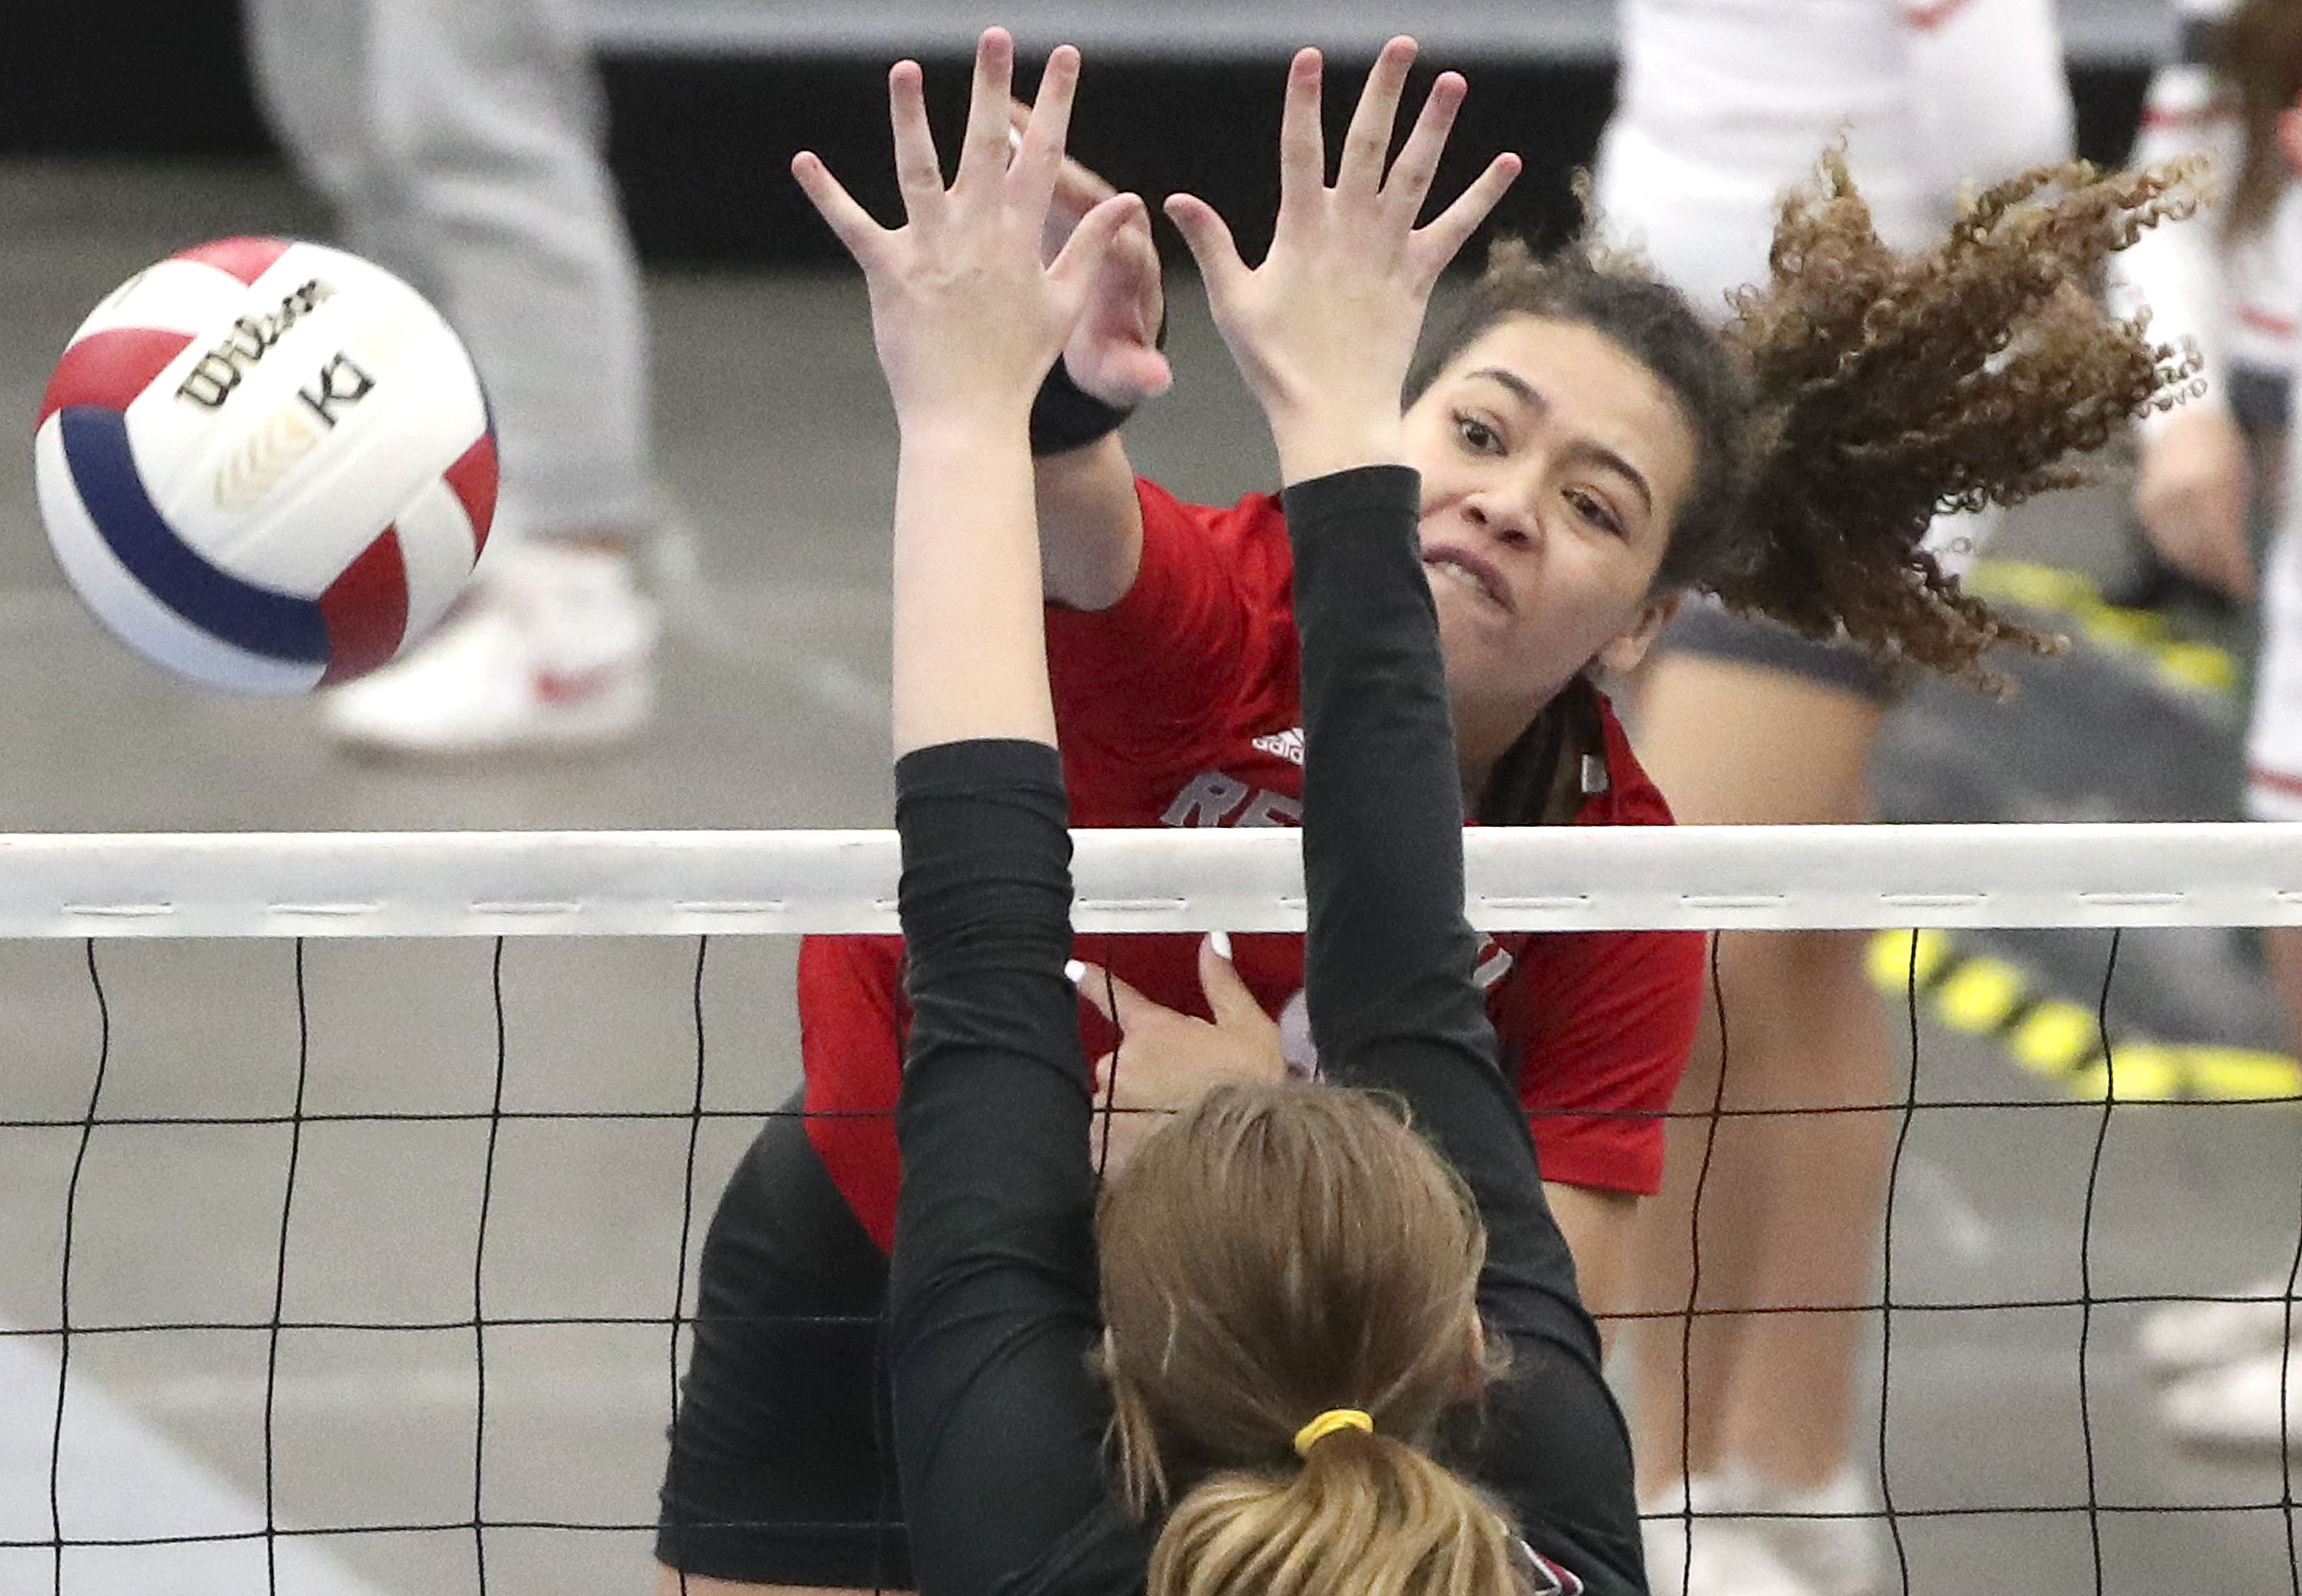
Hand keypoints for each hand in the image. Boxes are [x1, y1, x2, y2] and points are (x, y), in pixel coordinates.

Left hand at [792, 30, 1142, 430]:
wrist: (970, 417)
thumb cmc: (1018, 363)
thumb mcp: (1065, 302)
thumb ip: (1090, 246)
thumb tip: (1128, 201)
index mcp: (1021, 238)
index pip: (1044, 157)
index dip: (1057, 103)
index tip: (1065, 56)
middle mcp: (978, 235)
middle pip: (987, 147)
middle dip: (994, 87)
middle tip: (995, 35)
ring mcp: (932, 251)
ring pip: (918, 170)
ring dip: (910, 118)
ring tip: (904, 68)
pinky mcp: (890, 274)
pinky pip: (853, 226)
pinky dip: (826, 194)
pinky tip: (803, 161)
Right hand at [1007, 102, 1172, 409]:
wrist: (1106, 351)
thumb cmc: (1112, 362)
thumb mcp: (1121, 375)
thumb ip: (1136, 373)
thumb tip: (1157, 380)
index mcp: (1131, 276)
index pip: (1125, 248)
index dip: (1111, 232)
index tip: (1101, 210)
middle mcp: (1113, 236)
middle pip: (1093, 195)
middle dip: (1066, 163)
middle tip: (1036, 131)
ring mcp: (1085, 221)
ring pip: (1061, 177)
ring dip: (1035, 145)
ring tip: (1002, 107)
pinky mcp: (1060, 214)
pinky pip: (1038, 180)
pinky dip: (1016, 154)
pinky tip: (990, 119)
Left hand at [1072, 934, 1285, 1177]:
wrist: (1247, 1154)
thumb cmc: (1251, 1088)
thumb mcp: (1249, 1028)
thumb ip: (1223, 983)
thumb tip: (1212, 940)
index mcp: (1151, 1030)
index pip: (1114, 996)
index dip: (1092, 981)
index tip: (1072, 969)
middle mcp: (1120, 1063)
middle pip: (1118, 1062)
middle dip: (1140, 1076)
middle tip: (1178, 1099)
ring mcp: (1108, 1106)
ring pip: (1110, 1102)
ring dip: (1130, 1113)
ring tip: (1166, 1136)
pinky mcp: (1103, 1147)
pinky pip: (1102, 1140)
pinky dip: (1118, 1146)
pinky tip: (1146, 1158)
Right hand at [1161, 38, 1519, 482]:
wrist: (1332, 414)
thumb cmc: (1276, 364)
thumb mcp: (1233, 301)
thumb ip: (1212, 243)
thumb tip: (1174, 199)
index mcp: (1300, 230)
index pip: (1299, 149)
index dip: (1303, 101)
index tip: (1309, 56)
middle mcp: (1349, 229)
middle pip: (1368, 144)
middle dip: (1383, 91)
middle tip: (1401, 44)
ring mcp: (1389, 250)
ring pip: (1417, 174)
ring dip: (1436, 126)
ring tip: (1453, 81)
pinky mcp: (1419, 276)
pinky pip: (1457, 228)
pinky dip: (1483, 196)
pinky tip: (1510, 163)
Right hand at [2136, 405, 2253, 597]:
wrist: (2182, 415)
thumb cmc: (2224, 440)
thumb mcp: (2250, 468)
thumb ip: (2257, 504)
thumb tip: (2268, 539)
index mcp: (2211, 486)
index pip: (2223, 542)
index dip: (2234, 570)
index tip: (2246, 587)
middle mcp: (2179, 497)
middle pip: (2197, 552)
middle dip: (2216, 574)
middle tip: (2231, 587)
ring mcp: (2157, 502)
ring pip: (2174, 551)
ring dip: (2195, 569)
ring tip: (2213, 578)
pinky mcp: (2144, 505)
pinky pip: (2159, 541)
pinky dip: (2176, 555)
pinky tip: (2191, 561)